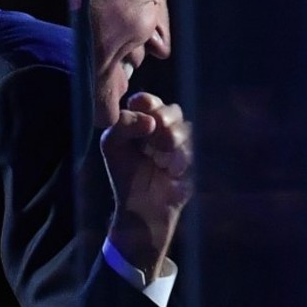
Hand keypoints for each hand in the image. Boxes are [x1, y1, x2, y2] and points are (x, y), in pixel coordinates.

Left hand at [101, 92, 193, 279]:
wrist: (141, 206)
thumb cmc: (125, 173)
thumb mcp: (112, 146)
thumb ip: (121, 126)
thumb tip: (149, 120)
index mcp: (142, 120)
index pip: (148, 100)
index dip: (147, 102)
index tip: (140, 108)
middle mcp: (164, 128)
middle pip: (172, 110)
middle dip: (163, 118)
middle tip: (153, 132)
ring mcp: (181, 143)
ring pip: (185, 128)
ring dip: (170, 140)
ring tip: (158, 158)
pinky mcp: (194, 160)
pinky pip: (193, 151)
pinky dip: (179, 160)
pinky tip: (170, 171)